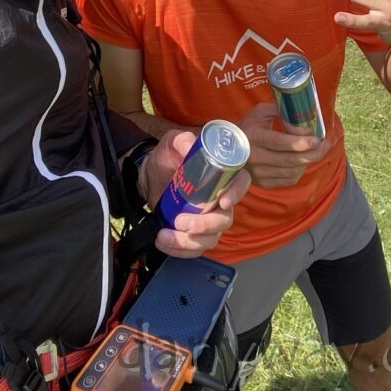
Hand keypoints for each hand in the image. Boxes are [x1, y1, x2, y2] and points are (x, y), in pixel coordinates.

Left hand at [139, 130, 250, 257]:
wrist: (149, 176)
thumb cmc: (167, 156)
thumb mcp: (172, 143)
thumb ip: (181, 140)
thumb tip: (189, 144)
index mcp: (222, 175)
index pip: (241, 183)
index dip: (237, 194)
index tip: (222, 202)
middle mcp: (220, 199)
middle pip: (225, 219)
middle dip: (205, 225)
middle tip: (181, 221)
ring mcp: (208, 219)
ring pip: (211, 239)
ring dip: (189, 242)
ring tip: (165, 234)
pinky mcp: (195, 234)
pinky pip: (195, 249)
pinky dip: (179, 250)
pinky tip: (163, 241)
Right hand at [238, 103, 329, 187]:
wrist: (227, 148)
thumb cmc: (248, 126)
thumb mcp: (260, 112)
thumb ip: (281, 111)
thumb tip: (303, 117)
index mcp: (253, 137)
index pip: (281, 143)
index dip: (301, 142)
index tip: (317, 138)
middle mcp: (255, 157)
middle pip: (290, 160)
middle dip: (313, 153)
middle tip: (325, 145)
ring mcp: (258, 173)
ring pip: (292, 171)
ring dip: (308, 161)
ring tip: (317, 151)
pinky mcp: (262, 183)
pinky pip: (288, 179)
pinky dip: (300, 170)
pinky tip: (303, 161)